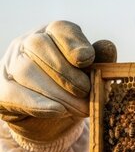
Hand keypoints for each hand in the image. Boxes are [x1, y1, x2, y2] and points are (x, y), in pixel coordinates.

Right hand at [0, 21, 115, 142]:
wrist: (54, 122)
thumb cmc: (77, 91)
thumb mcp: (93, 76)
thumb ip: (101, 62)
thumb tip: (108, 47)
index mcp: (54, 35)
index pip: (59, 29)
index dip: (73, 43)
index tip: (87, 59)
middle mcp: (28, 43)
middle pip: (39, 45)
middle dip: (66, 72)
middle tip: (87, 92)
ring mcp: (11, 65)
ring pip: (26, 69)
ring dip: (58, 92)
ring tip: (82, 108)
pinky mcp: (2, 90)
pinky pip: (13, 93)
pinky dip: (38, 103)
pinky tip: (58, 110)